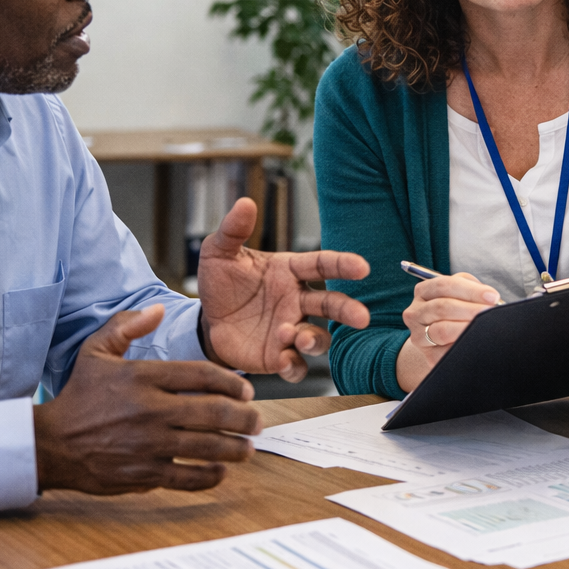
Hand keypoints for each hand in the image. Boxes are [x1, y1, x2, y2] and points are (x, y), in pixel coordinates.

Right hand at [33, 304, 261, 494]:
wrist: (50, 444)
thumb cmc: (78, 397)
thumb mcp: (95, 352)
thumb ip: (126, 326)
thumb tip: (158, 309)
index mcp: (144, 377)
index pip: (204, 375)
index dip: (233, 383)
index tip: (246, 391)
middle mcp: (151, 410)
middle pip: (215, 412)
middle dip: (245, 418)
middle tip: (257, 421)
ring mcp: (149, 445)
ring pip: (208, 447)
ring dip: (236, 448)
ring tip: (248, 447)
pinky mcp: (144, 474)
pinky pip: (188, 477)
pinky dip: (210, 476)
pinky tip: (220, 470)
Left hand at [198, 197, 370, 379]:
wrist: (205, 319)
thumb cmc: (221, 282)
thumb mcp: (220, 252)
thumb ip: (233, 230)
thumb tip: (245, 202)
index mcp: (290, 272)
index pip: (322, 265)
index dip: (343, 264)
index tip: (363, 267)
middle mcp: (297, 301)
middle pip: (332, 304)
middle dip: (348, 310)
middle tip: (361, 318)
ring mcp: (290, 329)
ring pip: (317, 338)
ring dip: (312, 339)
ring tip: (294, 335)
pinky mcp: (278, 356)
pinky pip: (295, 365)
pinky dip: (293, 365)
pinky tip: (284, 361)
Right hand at [396, 272, 501, 391]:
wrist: (442, 340)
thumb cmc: (456, 311)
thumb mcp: (460, 293)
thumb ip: (471, 289)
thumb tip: (490, 296)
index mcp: (424, 291)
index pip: (444, 286)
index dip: (470, 290)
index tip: (492, 296)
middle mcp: (416, 312)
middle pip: (442, 307)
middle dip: (470, 309)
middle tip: (490, 312)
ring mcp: (419, 335)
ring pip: (442, 330)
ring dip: (466, 328)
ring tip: (484, 326)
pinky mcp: (429, 355)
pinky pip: (446, 352)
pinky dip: (463, 346)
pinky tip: (475, 342)